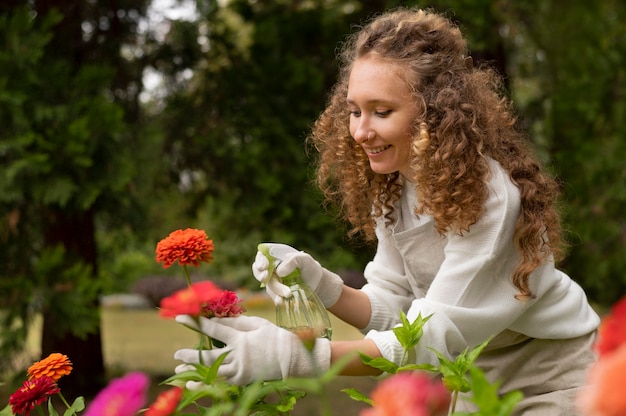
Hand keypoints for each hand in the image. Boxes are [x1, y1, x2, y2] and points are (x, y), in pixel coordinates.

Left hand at [173, 315, 330, 385]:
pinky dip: (206, 382)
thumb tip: (217, 318)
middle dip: (190, 356)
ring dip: (194, 372)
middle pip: (208, 357)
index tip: (180, 318)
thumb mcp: (257, 324)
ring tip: (179, 371)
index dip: (196, 323)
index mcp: (241, 339)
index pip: (213, 329)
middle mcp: (238, 356)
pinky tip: (194, 382)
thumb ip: (236, 322)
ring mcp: (240, 371)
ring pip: (211, 373)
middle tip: (176, 355)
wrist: (293, 358)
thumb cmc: (275, 337)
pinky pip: (221, 381)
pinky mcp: (243, 380)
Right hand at [252, 243, 343, 306]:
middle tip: (266, 278)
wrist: (317, 285)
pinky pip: (273, 295)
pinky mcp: (277, 292)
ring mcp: (274, 280)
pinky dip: (276, 298)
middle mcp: (272, 268)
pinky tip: (281, 301)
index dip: (260, 260)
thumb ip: (292, 260)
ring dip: (276, 289)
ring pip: (268, 285)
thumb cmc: (311, 268)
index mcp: (277, 256)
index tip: (264, 267)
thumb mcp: (305, 259)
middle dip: (260, 275)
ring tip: (289, 293)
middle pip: (259, 270)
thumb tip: (279, 272)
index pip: (262, 255)